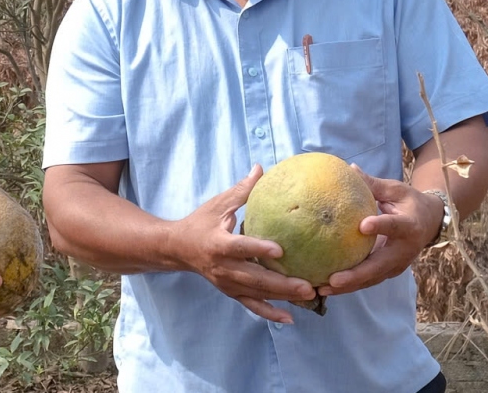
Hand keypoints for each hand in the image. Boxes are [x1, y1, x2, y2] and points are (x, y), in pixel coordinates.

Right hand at [169, 164, 316, 322]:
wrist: (178, 249)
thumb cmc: (200, 223)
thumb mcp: (217, 204)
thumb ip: (241, 190)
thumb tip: (261, 168)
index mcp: (218, 243)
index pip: (240, 247)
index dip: (258, 249)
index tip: (280, 250)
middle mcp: (223, 267)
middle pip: (255, 279)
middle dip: (282, 284)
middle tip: (309, 285)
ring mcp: (227, 283)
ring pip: (257, 294)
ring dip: (283, 297)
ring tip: (309, 296)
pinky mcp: (230, 292)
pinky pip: (252, 305)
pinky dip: (270, 313)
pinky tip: (290, 318)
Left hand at [317, 167, 443, 296]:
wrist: (431, 223)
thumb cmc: (410, 202)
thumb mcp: (396, 190)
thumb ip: (373, 184)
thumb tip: (350, 169)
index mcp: (410, 225)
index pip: (395, 226)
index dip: (380, 226)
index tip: (362, 226)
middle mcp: (405, 250)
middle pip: (380, 265)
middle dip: (356, 275)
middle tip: (333, 279)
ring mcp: (397, 264)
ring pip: (372, 278)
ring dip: (348, 286)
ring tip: (323, 289)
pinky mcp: (388, 271)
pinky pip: (368, 280)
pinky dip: (350, 286)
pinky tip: (326, 288)